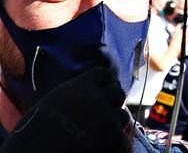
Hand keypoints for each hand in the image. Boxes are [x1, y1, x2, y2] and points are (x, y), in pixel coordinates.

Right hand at [0, 68, 129, 152]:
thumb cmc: (32, 135)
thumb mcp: (51, 105)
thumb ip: (73, 96)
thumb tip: (92, 93)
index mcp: (79, 87)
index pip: (104, 75)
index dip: (105, 84)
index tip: (103, 93)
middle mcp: (96, 99)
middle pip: (118, 93)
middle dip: (113, 103)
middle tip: (103, 115)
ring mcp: (106, 118)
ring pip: (122, 116)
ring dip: (113, 124)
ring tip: (94, 135)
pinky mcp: (113, 139)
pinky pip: (121, 139)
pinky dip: (113, 144)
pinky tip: (96, 148)